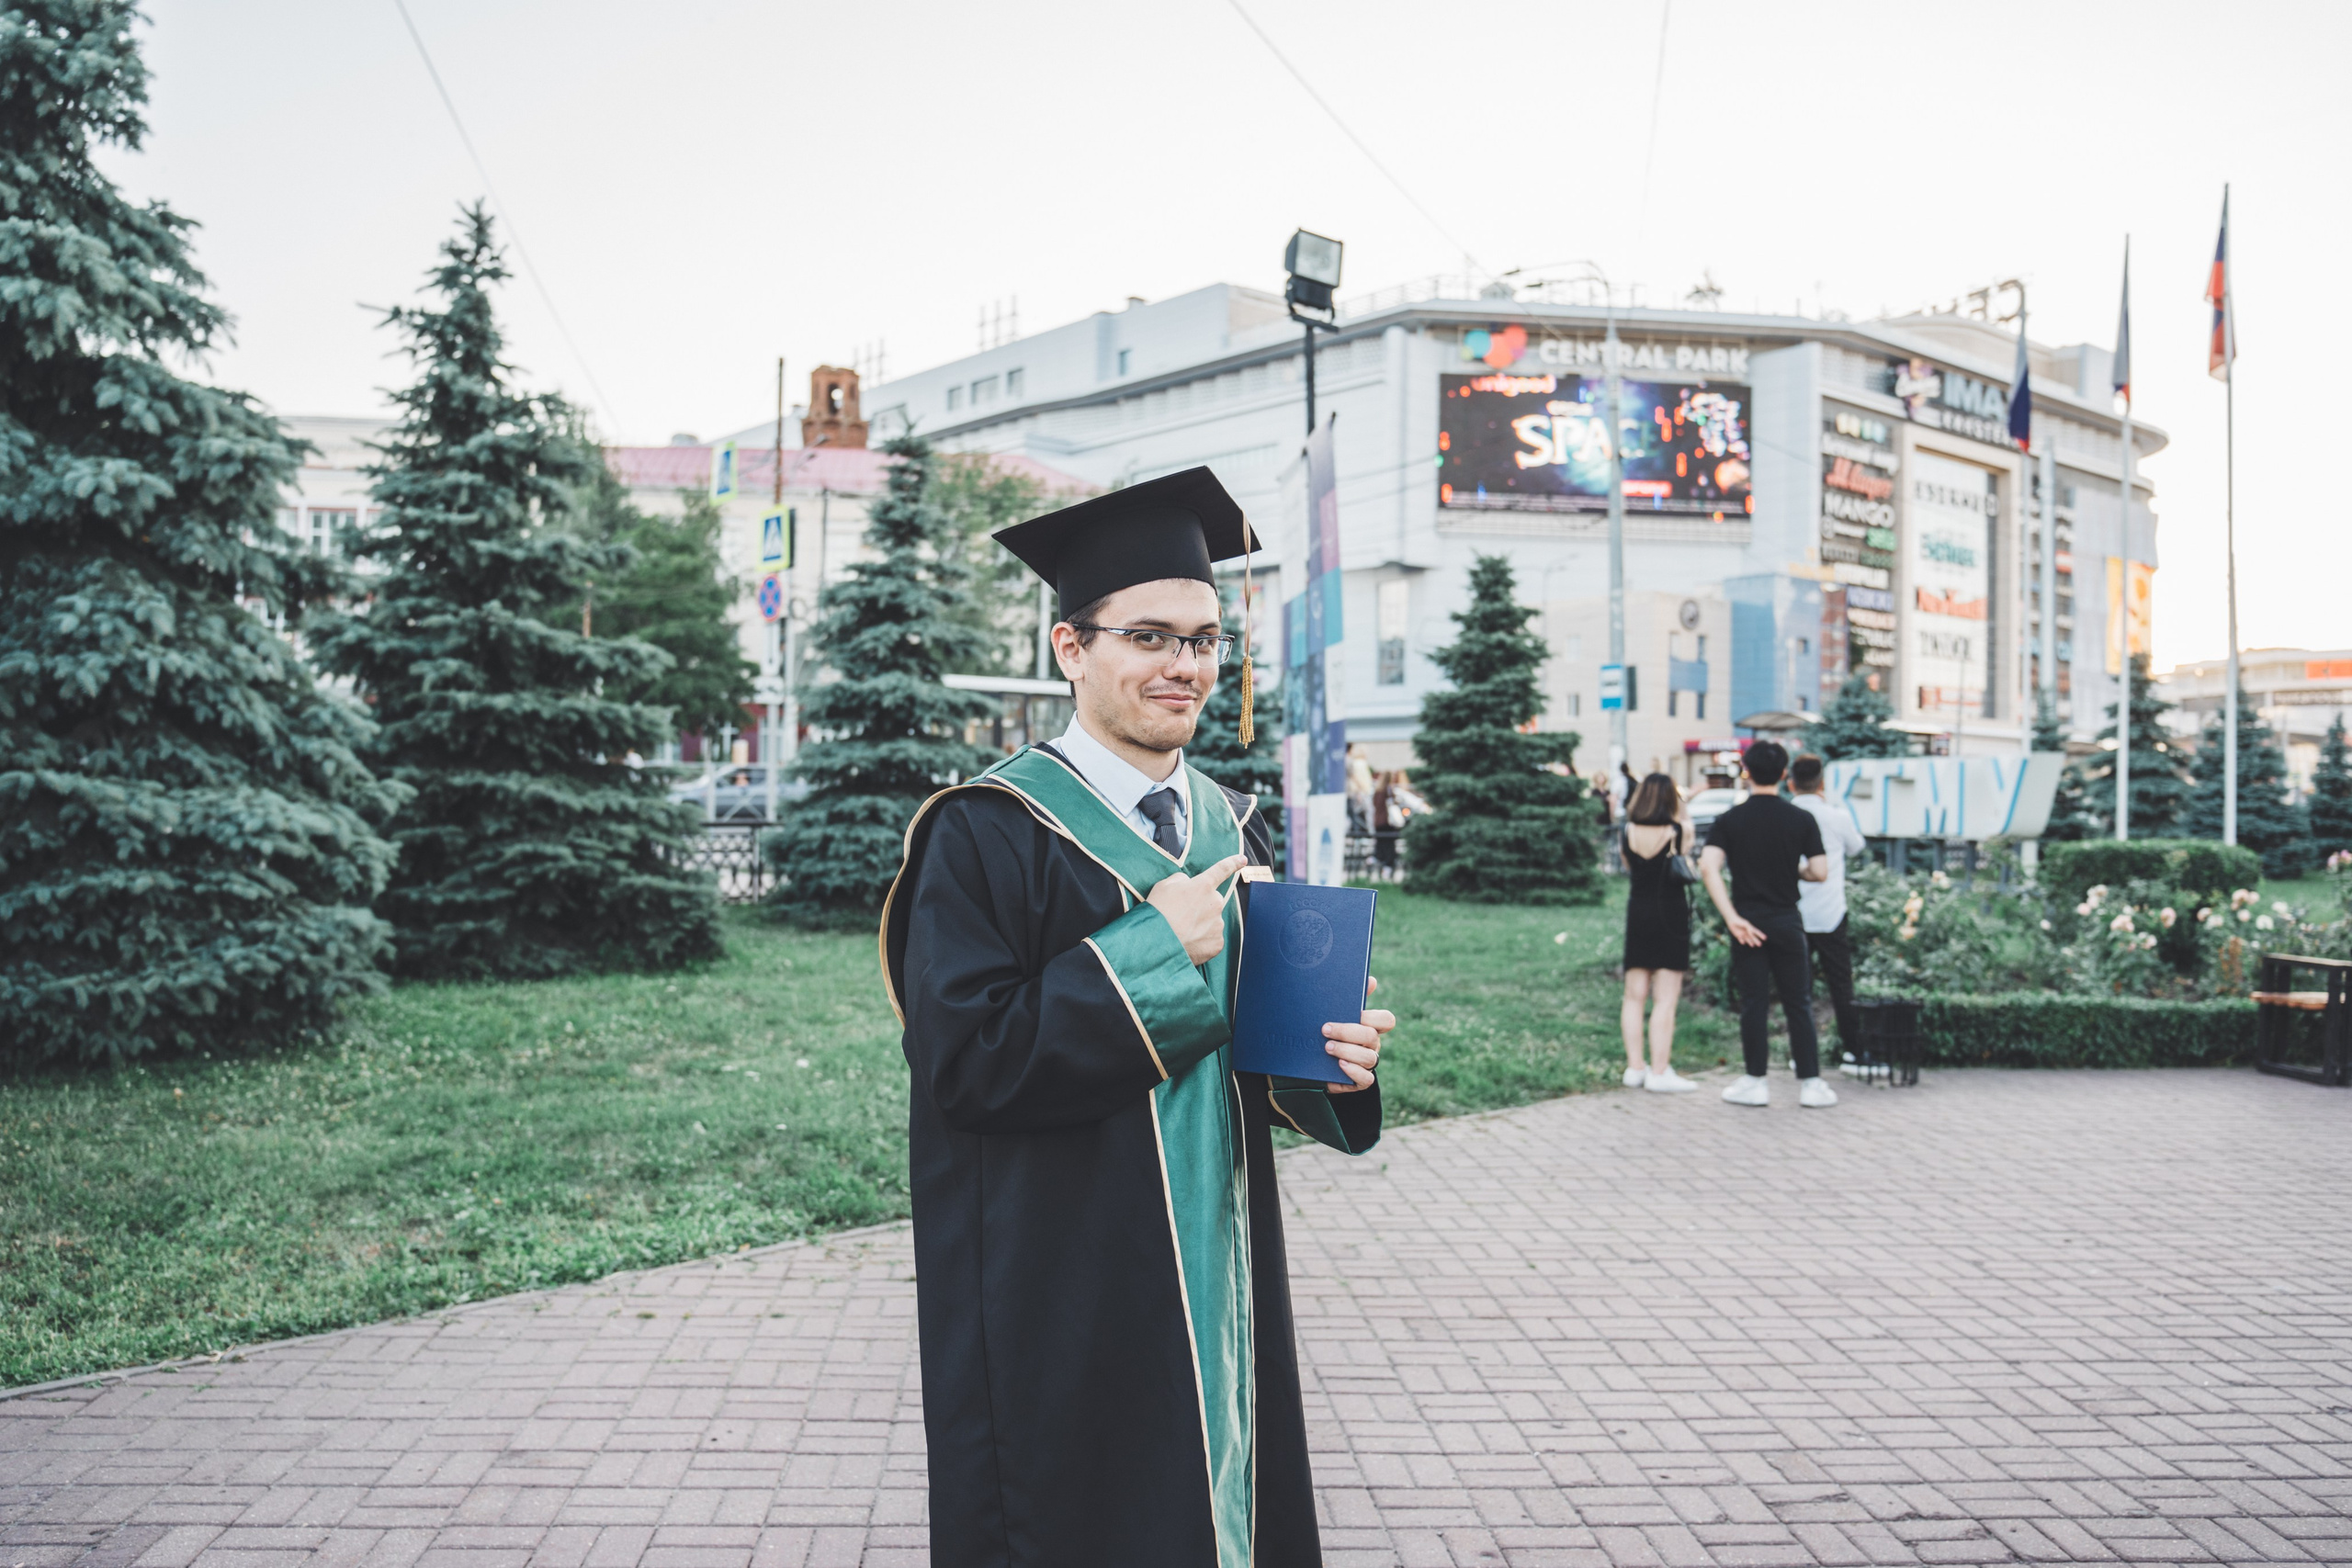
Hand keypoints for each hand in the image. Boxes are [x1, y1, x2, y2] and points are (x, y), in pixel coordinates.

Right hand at [1146, 854, 1245, 964]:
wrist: (1157, 941)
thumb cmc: (1158, 911)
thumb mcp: (1164, 885)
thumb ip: (1181, 880)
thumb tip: (1188, 884)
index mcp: (1203, 885)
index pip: (1222, 870)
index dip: (1233, 863)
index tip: (1243, 859)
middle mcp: (1215, 903)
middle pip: (1212, 902)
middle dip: (1201, 907)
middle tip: (1182, 916)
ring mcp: (1218, 924)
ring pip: (1212, 922)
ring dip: (1200, 925)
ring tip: (1182, 931)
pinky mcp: (1217, 943)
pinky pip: (1211, 939)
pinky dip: (1201, 941)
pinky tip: (1187, 942)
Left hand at [1324, 975, 1394, 1093]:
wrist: (1315, 1064)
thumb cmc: (1329, 1033)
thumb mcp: (1336, 1015)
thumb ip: (1351, 998)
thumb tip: (1371, 980)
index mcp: (1371, 1027)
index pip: (1386, 1020)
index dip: (1374, 1017)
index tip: (1355, 1013)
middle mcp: (1372, 1045)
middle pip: (1371, 1037)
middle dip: (1347, 1032)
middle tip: (1326, 1029)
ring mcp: (1368, 1064)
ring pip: (1369, 1058)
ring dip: (1346, 1051)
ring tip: (1327, 1047)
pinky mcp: (1361, 1081)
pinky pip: (1366, 1079)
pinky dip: (1353, 1071)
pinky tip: (1339, 1065)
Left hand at [1727, 914, 1765, 947]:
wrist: (1732, 920)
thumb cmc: (1740, 921)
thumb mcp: (1746, 924)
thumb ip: (1750, 928)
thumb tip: (1752, 933)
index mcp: (1750, 928)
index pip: (1756, 932)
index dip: (1760, 935)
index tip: (1765, 938)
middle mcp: (1747, 932)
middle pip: (1753, 937)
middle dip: (1756, 941)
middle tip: (1760, 945)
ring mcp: (1743, 934)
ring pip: (1747, 939)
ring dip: (1750, 942)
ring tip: (1753, 946)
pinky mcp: (1738, 936)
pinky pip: (1740, 940)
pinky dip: (1741, 941)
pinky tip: (1743, 942)